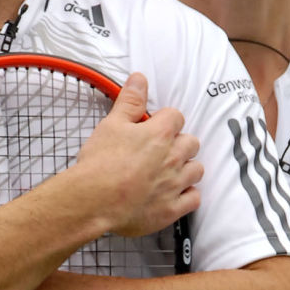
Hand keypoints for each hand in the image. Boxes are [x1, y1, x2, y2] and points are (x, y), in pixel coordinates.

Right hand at [75, 73, 202, 237]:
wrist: (93, 200)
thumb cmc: (100, 163)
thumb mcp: (111, 125)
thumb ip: (130, 101)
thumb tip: (139, 80)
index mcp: (160, 134)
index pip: (176, 117)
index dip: (166, 121)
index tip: (155, 127)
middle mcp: (173, 158)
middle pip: (191, 143)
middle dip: (179, 143)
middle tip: (161, 149)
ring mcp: (174, 184)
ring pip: (197, 170)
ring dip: (187, 168)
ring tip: (170, 171)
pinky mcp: (171, 209)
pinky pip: (194, 199)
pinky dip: (188, 195)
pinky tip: (174, 193)